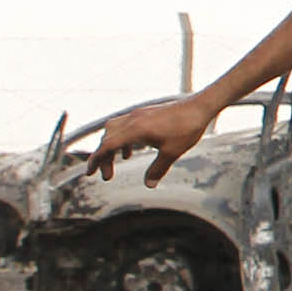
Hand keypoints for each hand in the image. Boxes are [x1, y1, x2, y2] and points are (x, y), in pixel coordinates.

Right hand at [79, 96, 217, 187]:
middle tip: (107, 176)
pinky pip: (125, 125)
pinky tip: (132, 149)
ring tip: (120, 161)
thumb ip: (157, 169)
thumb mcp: (172, 152)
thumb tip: (149, 185)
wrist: (201, 105)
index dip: (96, 160)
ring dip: (112, 146)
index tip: (89, 172)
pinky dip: (123, 138)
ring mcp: (138, 114)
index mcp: (135, 130)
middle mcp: (132, 120)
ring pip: (114, 130)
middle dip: (104, 158)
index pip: (106, 145)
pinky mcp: (146, 113)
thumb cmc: (187, 127)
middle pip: (107, 139)